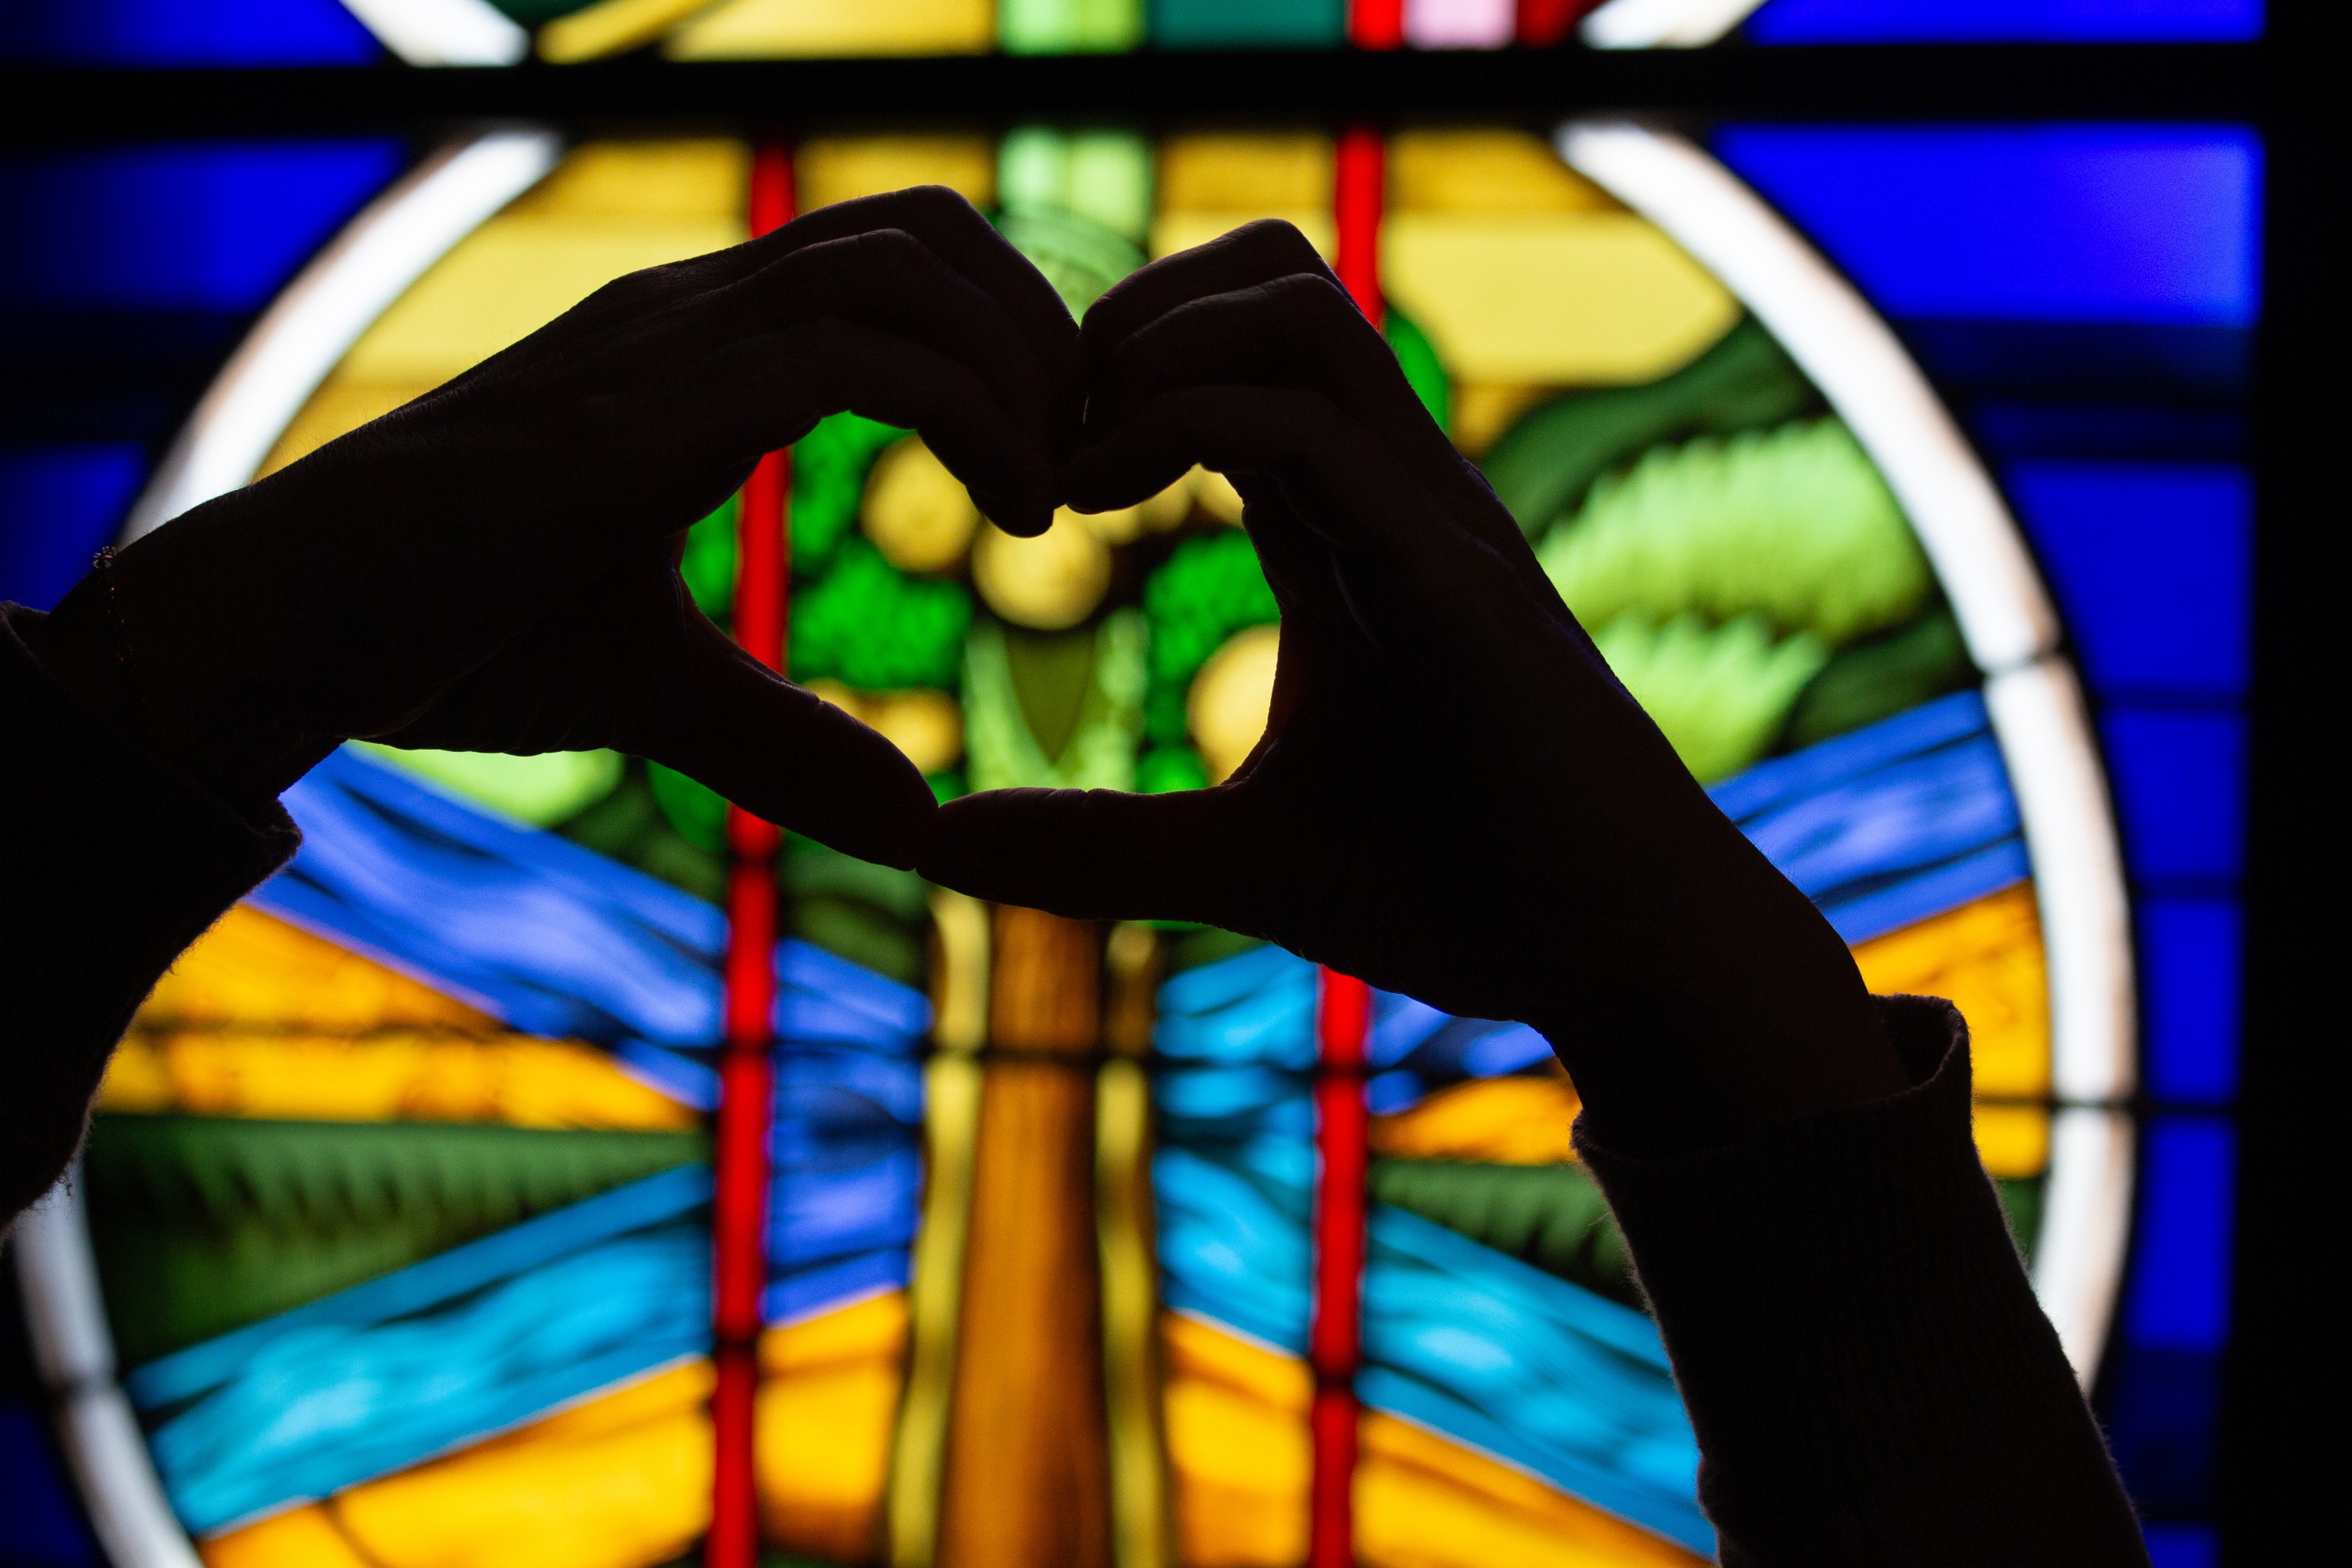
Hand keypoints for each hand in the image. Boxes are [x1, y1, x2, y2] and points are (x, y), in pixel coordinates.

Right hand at [29, 187, 1076, 866]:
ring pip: (905, 264)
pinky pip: (855, 353)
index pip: (888, 260)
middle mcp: (690, 314)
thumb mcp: (660, 693)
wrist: (289, 630)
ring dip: (1025, 361)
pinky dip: (974, 412)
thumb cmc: (446, 640)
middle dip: (1043, 320)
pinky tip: (1020, 510)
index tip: (1057, 462)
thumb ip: (785, 745)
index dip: (1004, 334)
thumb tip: (911, 822)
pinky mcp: (647, 401)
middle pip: (922, 224)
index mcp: (694, 351)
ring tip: (1063, 489)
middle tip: (1090, 454)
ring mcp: (666, 341)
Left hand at [918, 223, 1904, 1151]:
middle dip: (1127, 314)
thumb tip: (939, 848)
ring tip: (1063, 464)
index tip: (1026, 471)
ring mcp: (1433, 519)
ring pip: (1297, 310)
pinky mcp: (1458, 577)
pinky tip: (1088, 504)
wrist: (1621, 955)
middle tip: (1036, 435)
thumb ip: (1100, 843)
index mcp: (1350, 531)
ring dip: (1150, 347)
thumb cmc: (1462, 895)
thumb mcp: (1240, 862)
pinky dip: (1181, 424)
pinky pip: (1318, 430)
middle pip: (1269, 278)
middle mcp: (1395, 492)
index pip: (1238, 354)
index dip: (1116, 370)